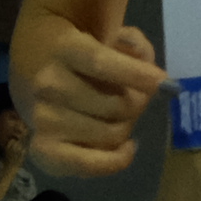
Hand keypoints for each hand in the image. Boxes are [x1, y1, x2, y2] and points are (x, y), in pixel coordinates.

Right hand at [15, 18, 167, 176]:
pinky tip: (127, 147)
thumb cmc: (83, 57)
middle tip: (139, 98)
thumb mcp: (107, 35)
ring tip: (123, 117)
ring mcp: (43, 119)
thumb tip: (150, 68)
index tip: (163, 82)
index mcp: (63, 48)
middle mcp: (47, 85)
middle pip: (116, 105)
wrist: (37, 75)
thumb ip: (132, 44)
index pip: (100, 62)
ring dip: (127, 127)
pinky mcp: (42, 150)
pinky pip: (89, 165)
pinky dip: (116, 160)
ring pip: (111, 134)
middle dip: (138, 103)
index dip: (135, 73)